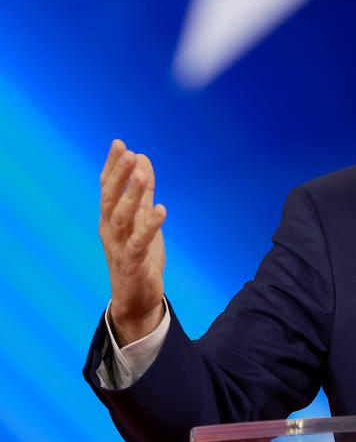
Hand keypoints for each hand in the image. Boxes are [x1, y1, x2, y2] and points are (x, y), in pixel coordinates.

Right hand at [98, 139, 166, 344]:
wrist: (135, 298)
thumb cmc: (137, 256)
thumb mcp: (140, 220)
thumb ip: (142, 192)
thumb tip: (142, 159)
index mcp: (110, 219)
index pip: (107, 188)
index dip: (112, 166)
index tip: (119, 143)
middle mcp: (109, 230)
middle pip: (111, 199)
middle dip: (119, 175)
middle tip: (128, 152)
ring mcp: (118, 247)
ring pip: (122, 217)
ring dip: (132, 195)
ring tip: (143, 175)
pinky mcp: (132, 262)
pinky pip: (140, 242)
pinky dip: (150, 225)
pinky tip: (161, 209)